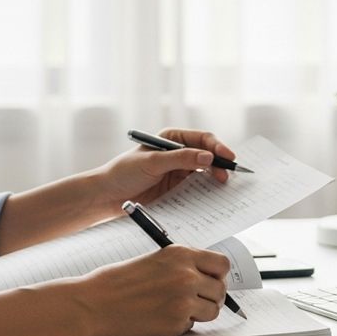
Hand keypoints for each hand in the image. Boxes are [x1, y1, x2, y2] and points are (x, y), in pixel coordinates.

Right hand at [73, 245, 231, 335]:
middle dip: (210, 296)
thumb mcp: (155, 260)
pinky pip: (192, 326)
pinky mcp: (175, 324)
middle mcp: (186, 276)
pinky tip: (160, 317)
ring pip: (212, 310)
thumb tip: (206, 276)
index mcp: (180, 254)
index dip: (218, 274)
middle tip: (195, 299)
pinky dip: (181, 325)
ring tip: (175, 308)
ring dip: (199, 312)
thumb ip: (182, 265)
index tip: (212, 279)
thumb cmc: (117, 282)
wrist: (93, 304)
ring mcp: (183, 301)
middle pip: (220, 289)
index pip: (221, 264)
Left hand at [97, 127, 237, 210]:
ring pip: (205, 172)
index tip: (227, 157)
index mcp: (172, 138)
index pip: (202, 139)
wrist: (107, 196)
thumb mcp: (152, 163)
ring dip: (216, 177)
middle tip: (229, 175)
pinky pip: (198, 188)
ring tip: (225, 186)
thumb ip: (180, 159)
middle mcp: (179, 153)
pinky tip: (213, 195)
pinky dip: (207, 191)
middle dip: (220, 163)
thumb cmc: (123, 173)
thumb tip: (207, 157)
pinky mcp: (178, 189)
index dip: (217, 147)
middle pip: (208, 155)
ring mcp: (179, 171)